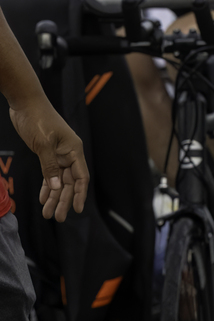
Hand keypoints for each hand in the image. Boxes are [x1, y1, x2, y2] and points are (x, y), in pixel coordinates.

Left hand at [9, 96, 88, 220]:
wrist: (25, 103)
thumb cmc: (38, 119)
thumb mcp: (43, 144)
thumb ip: (49, 167)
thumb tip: (55, 188)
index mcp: (73, 150)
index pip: (81, 177)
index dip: (79, 194)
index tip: (76, 210)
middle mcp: (68, 154)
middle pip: (69, 182)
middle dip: (62, 200)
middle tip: (56, 217)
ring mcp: (57, 155)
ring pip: (58, 181)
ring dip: (52, 197)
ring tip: (47, 213)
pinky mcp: (46, 154)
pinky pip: (48, 174)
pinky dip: (45, 186)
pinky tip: (42, 198)